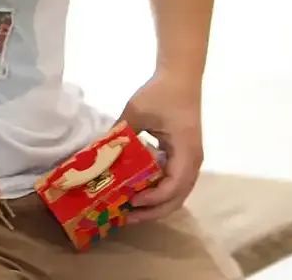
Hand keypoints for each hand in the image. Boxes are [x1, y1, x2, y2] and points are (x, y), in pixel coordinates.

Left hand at [120, 73, 204, 223]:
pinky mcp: (184, 155)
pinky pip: (174, 181)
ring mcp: (190, 160)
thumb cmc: (161, 92)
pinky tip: (139, 189)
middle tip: (127, 216)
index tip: (130, 201)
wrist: (181, 75)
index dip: (152, 199)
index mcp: (186, 152)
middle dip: (153, 210)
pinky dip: (159, 190)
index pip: (172, 187)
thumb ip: (120, 133)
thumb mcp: (137, 112)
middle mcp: (193, 162)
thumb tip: (99, 154)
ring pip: (177, 192)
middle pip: (177, 198)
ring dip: (156, 202)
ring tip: (131, 207)